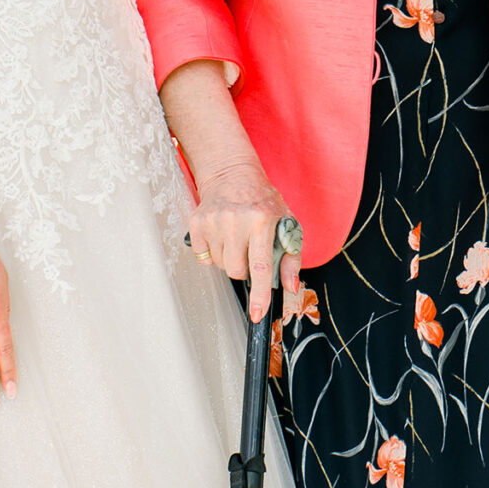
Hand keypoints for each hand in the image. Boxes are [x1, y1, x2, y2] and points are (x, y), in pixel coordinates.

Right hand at [188, 161, 302, 320]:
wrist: (233, 174)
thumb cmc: (263, 201)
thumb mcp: (286, 223)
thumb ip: (291, 257)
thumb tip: (290, 287)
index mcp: (263, 220)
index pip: (261, 266)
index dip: (260, 293)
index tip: (257, 313)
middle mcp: (237, 220)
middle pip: (237, 271)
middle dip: (245, 268)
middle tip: (249, 248)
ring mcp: (214, 221)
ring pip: (220, 266)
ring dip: (229, 259)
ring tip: (236, 237)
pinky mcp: (197, 223)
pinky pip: (204, 257)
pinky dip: (213, 252)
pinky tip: (222, 234)